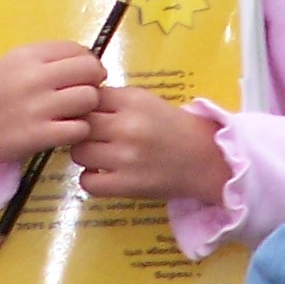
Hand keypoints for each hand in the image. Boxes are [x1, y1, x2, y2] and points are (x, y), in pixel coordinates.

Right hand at [0, 41, 105, 166]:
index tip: (83, 75)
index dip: (88, 63)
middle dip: (93, 82)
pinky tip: (66, 130)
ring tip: (73, 113)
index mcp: (29, 55)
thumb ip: (47, 58)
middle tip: (83, 93)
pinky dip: (78, 130)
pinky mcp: (40, 135)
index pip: (78, 50)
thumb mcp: (13, 63)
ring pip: (89, 98)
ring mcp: (38, 107)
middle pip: (90, 71)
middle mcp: (35, 77)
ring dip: (87, 107)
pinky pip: (80, 128)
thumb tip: (86, 61)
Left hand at [74, 86, 233, 202]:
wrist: (207, 159)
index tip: (91, 114)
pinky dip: (90, 179)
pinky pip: (87, 182)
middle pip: (79, 124)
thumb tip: (77, 104)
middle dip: (82, 129)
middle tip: (93, 136)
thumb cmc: (174, 127)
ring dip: (84, 154)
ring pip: (78, 152)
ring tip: (98, 155)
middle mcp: (127, 127)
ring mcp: (125, 158)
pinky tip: (102, 174)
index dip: (85, 106)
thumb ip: (115, 100)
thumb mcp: (147, 101)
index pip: (89, 98)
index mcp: (133, 101)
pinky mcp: (126, 186)